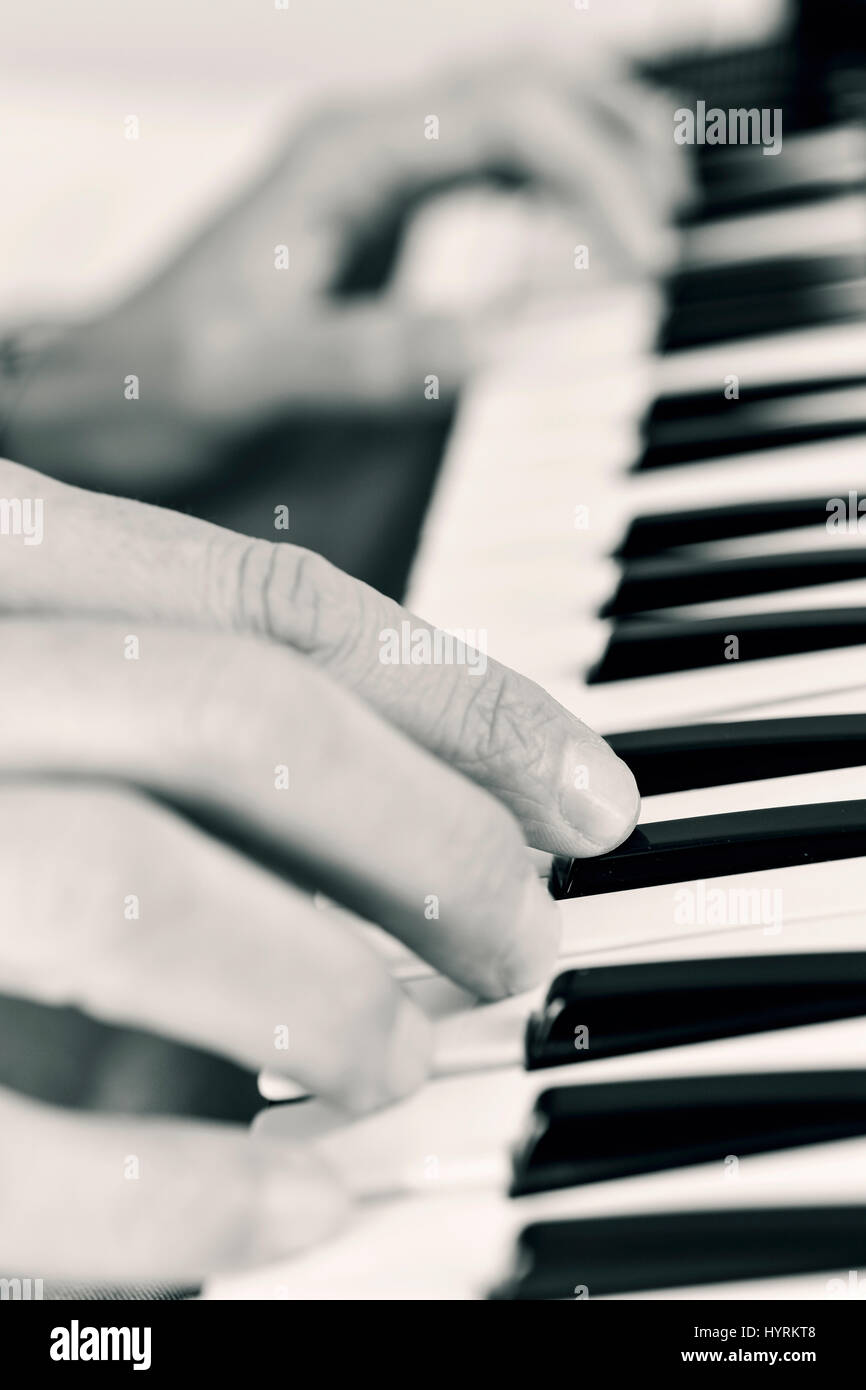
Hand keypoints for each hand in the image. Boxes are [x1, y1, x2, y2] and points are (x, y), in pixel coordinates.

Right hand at [0, 458, 637, 1282]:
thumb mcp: (16, 669)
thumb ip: (152, 686)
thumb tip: (413, 781)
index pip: (268, 602)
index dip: (461, 700)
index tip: (587, 796)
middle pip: (235, 720)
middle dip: (425, 836)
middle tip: (522, 935)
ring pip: (132, 884)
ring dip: (319, 987)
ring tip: (413, 1054)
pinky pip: (6, 1139)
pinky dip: (182, 1187)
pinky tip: (303, 1209)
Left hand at [2, 55, 686, 492]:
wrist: (102, 400)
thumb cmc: (161, 383)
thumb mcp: (254, 378)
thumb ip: (368, 358)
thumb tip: (493, 346)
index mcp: (340, 161)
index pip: (507, 117)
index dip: (596, 173)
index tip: (647, 257)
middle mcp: (363, 150)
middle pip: (525, 84)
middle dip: (618, 133)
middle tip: (676, 217)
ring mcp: (372, 181)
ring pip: (513, 116)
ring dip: (595, 148)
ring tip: (658, 213)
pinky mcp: (379, 224)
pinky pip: (488, 174)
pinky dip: (554, 192)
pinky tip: (583, 239)